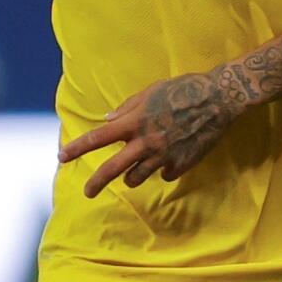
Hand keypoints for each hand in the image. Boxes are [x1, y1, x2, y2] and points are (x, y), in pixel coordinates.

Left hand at [59, 71, 237, 198]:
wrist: (219, 100)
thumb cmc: (183, 90)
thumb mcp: (151, 92)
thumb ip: (127, 109)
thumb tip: (107, 122)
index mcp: (134, 122)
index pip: (98, 138)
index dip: (77, 149)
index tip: (62, 158)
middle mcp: (145, 142)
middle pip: (112, 169)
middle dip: (96, 183)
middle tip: (87, 192)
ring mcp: (163, 157)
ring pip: (137, 177)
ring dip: (132, 175)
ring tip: (137, 166)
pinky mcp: (181, 166)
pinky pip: (164, 174)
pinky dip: (163, 169)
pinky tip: (171, 156)